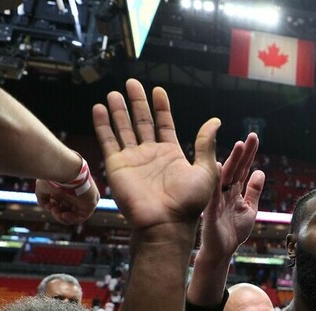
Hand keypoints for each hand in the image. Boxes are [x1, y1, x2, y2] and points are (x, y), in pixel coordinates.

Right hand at [35, 177, 100, 224]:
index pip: (60, 205)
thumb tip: (43, 205)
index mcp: (65, 190)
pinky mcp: (90, 203)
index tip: (47, 204)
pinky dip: (72, 219)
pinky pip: (82, 217)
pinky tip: (64, 214)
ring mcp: (83, 199)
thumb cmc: (54, 176)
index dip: (52, 208)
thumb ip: (42, 197)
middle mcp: (75, 195)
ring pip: (74, 216)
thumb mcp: (43, 187)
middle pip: (66, 212)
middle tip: (52, 208)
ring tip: (58, 213)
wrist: (66, 170)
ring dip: (63, 218)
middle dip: (57, 214)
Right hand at [92, 79, 219, 231]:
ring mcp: (133, 160)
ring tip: (113, 93)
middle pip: (142, 122)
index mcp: (172, 154)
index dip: (161, 107)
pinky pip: (108, 141)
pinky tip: (99, 109)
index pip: (164, 124)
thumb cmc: (189, 202)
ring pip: (123, 128)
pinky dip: (103, 124)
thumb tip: (216, 120)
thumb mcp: (205, 170)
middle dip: (137, 103)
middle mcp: (151, 155)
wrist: (166, 222)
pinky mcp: (117, 166)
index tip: (158, 91)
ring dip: (118, 111)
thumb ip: (206, 144)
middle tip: (132, 83)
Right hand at [200, 133, 265, 258]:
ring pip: (225, 177)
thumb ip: (253, 191)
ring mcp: (217, 200)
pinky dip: (216, 181)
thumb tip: (260, 172)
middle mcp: (225, 192)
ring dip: (232, 161)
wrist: (221, 252)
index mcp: (234, 191)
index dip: (249, 154)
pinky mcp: (210, 210)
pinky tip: (219, 166)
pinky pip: (213, 194)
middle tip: (251, 136)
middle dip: (243, 153)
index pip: (243, 168)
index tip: (254, 137)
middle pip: (235, 168)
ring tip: (239, 146)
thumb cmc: (233, 232)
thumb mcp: (249, 209)